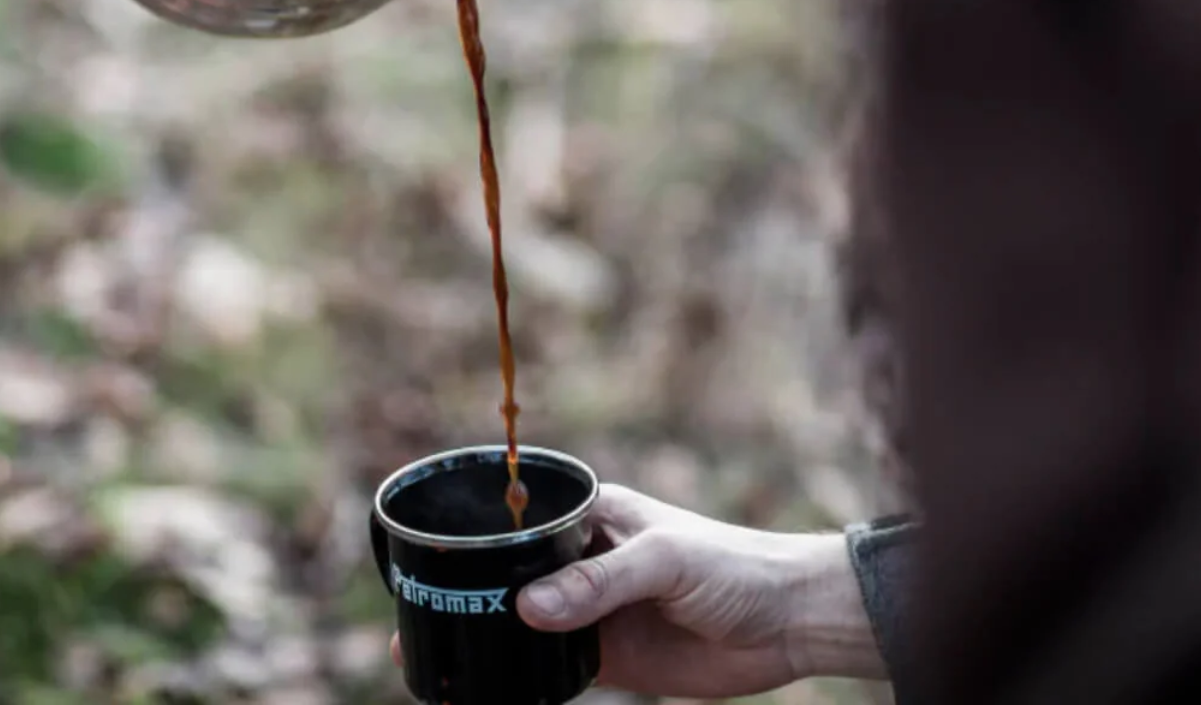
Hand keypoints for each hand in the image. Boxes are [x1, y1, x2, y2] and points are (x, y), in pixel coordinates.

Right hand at [389, 485, 886, 698]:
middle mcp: (584, 558)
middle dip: (466, 590)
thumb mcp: (664, 560)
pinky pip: (553, 668)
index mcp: (593, 513)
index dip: (477, 532)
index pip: (522, 516)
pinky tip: (486, 689)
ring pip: (524, 623)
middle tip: (413, 615)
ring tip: (431, 658)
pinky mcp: (611, 657)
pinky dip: (521, 678)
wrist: (787, 623)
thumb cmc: (732, 564)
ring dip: (486, 637)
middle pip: (512, 572)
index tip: (430, 552)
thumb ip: (599, 583)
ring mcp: (594, 609)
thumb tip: (528, 610)